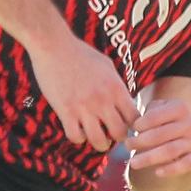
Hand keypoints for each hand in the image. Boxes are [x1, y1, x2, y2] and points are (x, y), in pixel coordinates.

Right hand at [27, 34, 137, 151]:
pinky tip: (78, 131)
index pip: (135, 118)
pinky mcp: (66, 111)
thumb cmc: (81, 54)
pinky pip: (76, 137)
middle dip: (118, 138)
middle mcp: (103, 100)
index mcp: (116, 88)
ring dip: (100, 144)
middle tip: (112, 135)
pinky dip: (78, 138)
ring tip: (98, 139)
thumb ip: (117, 85)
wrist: (54, 46)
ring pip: (99, 141)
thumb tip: (125, 101)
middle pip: (120, 133)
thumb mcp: (107, 66)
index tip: (126, 126)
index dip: (133, 126)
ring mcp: (85, 107)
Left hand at [124, 94, 190, 182]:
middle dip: (141, 141)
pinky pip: (185, 164)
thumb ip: (146, 114)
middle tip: (127, 146)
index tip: (131, 129)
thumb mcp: (158, 109)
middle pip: (161, 135)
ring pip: (170, 150)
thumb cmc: (166, 120)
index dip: (140, 124)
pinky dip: (171, 169)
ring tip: (133, 162)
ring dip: (149, 157)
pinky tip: (157, 172)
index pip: (155, 117)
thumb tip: (131, 127)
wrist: (189, 131)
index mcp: (180, 108)